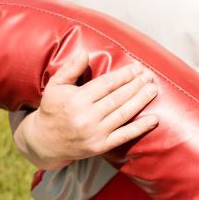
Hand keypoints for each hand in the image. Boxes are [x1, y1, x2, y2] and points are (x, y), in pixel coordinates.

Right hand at [13, 51, 158, 170]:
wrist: (44, 141)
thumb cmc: (52, 109)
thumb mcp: (55, 86)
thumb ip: (70, 69)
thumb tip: (85, 54)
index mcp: (76, 100)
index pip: (106, 84)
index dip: (124, 75)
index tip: (136, 68)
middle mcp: (86, 117)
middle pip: (118, 98)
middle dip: (136, 85)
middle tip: (149, 76)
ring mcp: (94, 133)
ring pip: (123, 114)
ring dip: (141, 101)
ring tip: (153, 90)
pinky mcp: (100, 146)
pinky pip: (124, 136)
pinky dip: (140, 128)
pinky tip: (154, 119)